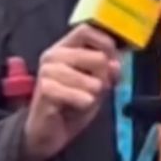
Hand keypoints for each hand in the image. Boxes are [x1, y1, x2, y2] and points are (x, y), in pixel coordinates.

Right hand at [21, 25, 120, 160]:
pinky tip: (77, 106)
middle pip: (97, 57)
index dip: (106, 43)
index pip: (87, 30)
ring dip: (94, 94)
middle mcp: (54, 55)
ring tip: (83, 100)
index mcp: (66, 48)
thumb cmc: (72, 103)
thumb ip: (108, 71)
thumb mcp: (97, 85)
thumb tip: (116, 63)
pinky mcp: (45, 90)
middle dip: (104, 78)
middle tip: (94, 90)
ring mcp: (47, 71)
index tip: (114, 61)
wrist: (48, 131)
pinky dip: (84, 103)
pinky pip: (80, 95)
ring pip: (91, 79)